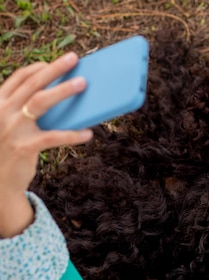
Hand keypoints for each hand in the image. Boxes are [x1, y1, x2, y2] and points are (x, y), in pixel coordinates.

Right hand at [0, 52, 91, 235]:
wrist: (0, 181)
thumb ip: (29, 110)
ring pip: (40, 102)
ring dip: (63, 91)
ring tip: (83, 84)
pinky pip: (53, 137)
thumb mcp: (14, 125)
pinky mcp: (24, 146)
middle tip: (74, 59)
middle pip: (32, 84)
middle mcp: (3, 111)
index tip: (58, 62)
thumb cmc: (12, 149)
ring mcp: (12, 128)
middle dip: (54, 69)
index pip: (20, 78)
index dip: (39, 67)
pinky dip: (73, 134)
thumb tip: (63, 97)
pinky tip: (88, 133)